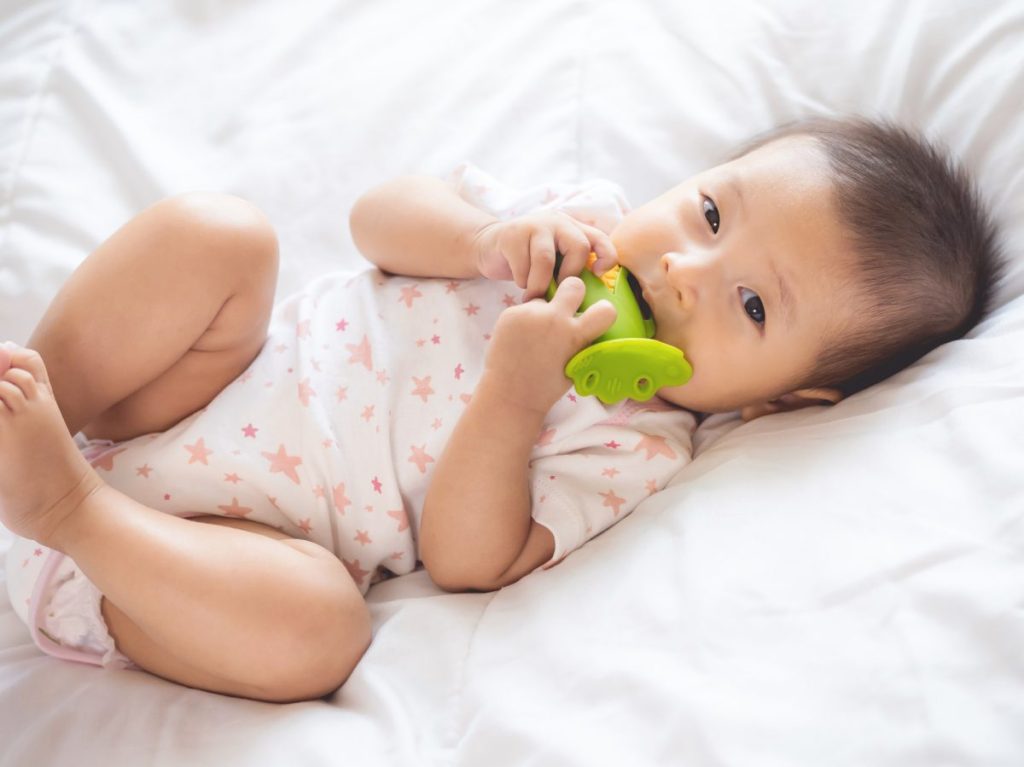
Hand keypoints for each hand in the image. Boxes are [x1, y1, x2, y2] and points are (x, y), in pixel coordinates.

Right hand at [472, 211, 617, 300]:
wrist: (490, 246)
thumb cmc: (529, 260)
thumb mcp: (555, 260)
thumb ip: (572, 266)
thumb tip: (589, 296)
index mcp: (573, 228)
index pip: (600, 238)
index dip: (606, 256)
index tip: (598, 274)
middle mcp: (557, 222)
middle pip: (578, 247)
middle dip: (569, 275)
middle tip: (558, 292)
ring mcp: (534, 225)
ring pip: (545, 260)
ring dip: (540, 285)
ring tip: (534, 296)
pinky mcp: (511, 235)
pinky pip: (522, 265)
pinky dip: (522, 281)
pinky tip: (519, 282)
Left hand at [480, 277, 617, 414]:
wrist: (510, 394)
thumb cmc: (546, 386)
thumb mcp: (575, 364)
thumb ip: (581, 340)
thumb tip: (586, 321)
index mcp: (575, 335)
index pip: (606, 309)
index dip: (603, 312)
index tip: (595, 317)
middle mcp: (554, 319)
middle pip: (574, 284)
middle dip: (573, 292)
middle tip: (565, 308)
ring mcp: (530, 314)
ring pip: (544, 299)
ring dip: (543, 311)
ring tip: (533, 336)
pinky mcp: (511, 313)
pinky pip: (524, 308)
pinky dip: (524, 320)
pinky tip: (518, 339)